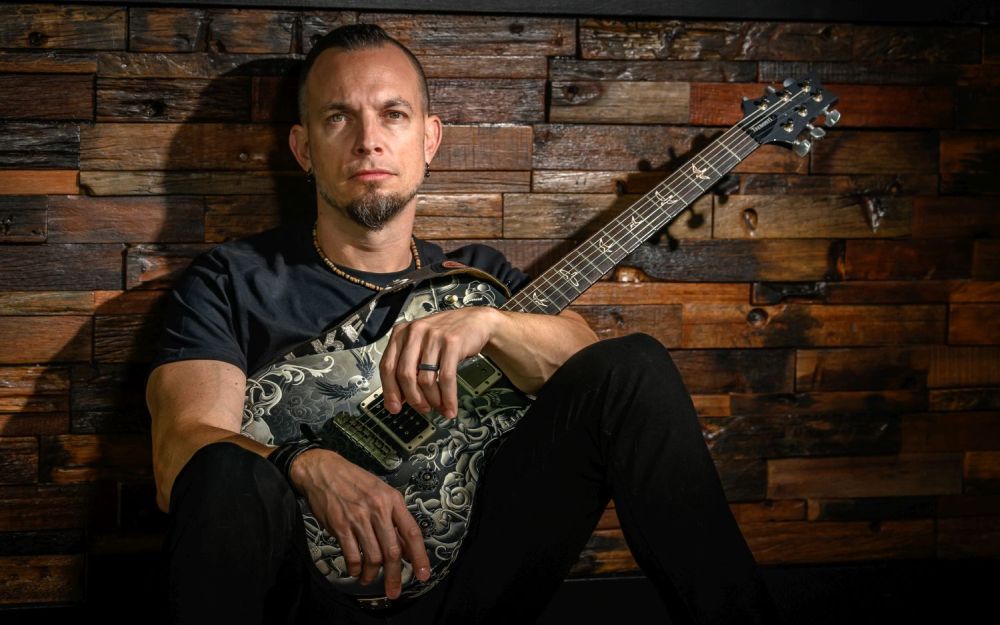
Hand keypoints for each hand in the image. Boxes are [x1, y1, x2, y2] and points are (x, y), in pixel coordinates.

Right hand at [289, 448, 429, 598]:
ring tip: (368, 579)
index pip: (412, 532)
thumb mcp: (381, 492)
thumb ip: (394, 519)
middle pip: (392, 551)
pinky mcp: (340, 525)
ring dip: (372, 574)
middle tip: (394, 591)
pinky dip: (355, 568)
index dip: (420, 556)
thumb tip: (406, 548)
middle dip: (394, 576)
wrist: (324, 470)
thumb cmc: (355, 481)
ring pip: (373, 557)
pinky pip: (352, 555)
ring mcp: (359, 518)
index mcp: (392, 500)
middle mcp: (378, 509)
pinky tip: (355, 570)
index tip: (423, 574)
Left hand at [380, 307, 501, 417]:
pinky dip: (448, 397)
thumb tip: (399, 399)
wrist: (474, 321)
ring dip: (433, 400)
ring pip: (426, 379)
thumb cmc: (445, 336)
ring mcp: (433, 336)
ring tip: (439, 407)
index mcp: (401, 333)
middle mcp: (414, 332)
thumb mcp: (420, 344)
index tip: (394, 408)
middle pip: (405, 375)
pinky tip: (450, 406)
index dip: (390, 391)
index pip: (388, 366)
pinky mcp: (452, 342)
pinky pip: (446, 377)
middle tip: (422, 409)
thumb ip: (407, 366)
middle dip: (413, 398)